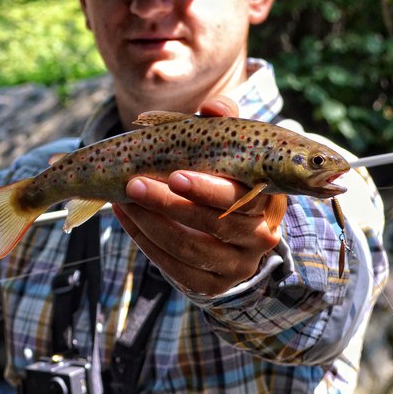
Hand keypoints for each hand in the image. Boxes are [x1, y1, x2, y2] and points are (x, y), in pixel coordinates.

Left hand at [110, 96, 282, 296]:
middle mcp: (259, 239)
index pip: (243, 198)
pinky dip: (144, 239)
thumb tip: (211, 107)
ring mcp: (235, 267)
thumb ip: (223, 123)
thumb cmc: (225, 181)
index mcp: (268, 204)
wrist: (229, 237)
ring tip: (124, 196)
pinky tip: (126, 214)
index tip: (174, 174)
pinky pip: (173, 267)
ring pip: (189, 248)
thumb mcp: (230, 152)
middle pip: (214, 225)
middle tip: (136, 183)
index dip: (208, 189)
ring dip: (150, 221)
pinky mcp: (209, 287)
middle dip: (171, 204)